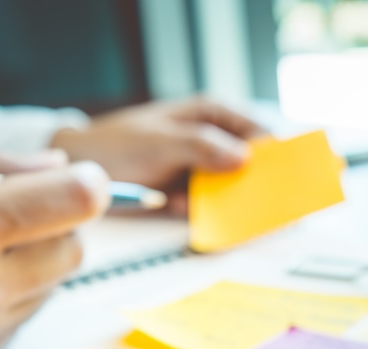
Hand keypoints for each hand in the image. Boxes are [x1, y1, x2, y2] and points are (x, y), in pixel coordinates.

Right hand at [0, 150, 110, 348]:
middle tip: (19, 220)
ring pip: (49, 291)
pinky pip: (19, 325)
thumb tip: (59, 168)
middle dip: (57, 229)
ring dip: (30, 269)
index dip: (87, 187)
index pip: (72, 204)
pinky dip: (5, 305)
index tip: (83, 182)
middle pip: (73, 252)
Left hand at [50, 96, 266, 214]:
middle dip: (258, 185)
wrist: (79, 168)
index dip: (276, 153)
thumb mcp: (161, 141)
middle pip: (251, 164)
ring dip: (230, 204)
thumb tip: (246, 157)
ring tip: (221, 212)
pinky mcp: (188, 193)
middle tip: (268, 205)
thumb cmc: (115, 144)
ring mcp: (201, 168)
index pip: (258, 131)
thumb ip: (204, 146)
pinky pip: (209, 207)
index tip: (288, 176)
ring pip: (233, 189)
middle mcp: (212, 140)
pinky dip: (204, 214)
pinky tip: (179, 209)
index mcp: (212, 115)